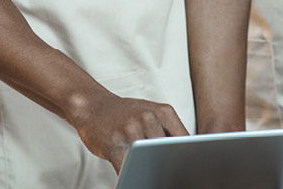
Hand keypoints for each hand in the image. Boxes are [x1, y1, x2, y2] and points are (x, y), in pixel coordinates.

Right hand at [64, 88, 188, 172]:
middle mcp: (148, 118)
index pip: (186, 141)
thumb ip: (170, 132)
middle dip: (167, 166)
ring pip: (148, 162)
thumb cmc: (125, 114)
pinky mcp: (113, 144)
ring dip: (149, 173)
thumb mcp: (152, 114)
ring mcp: (130, 130)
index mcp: (164, 112)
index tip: (191, 169)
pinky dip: (131, 176)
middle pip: (168, 153)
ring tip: (148, 174)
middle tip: (166, 173)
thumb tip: (188, 158)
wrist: (91, 105)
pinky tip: (133, 177)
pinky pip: (127, 168)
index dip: (188, 158)